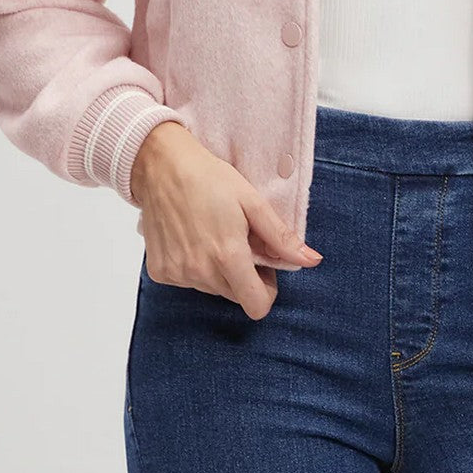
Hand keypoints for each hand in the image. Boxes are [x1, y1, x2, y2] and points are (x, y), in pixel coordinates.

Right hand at [130, 121, 322, 319]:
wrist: (160, 166)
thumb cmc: (208, 178)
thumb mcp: (252, 202)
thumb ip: (281, 237)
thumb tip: (312, 260)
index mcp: (228, 256)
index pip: (257, 306)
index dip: (267, 290)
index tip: (264, 268)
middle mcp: (200, 272)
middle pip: (235, 296)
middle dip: (243, 276)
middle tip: (238, 241)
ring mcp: (178, 274)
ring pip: (212, 289)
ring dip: (218, 271)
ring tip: (213, 235)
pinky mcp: (160, 272)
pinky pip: (188, 281)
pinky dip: (194, 267)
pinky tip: (192, 238)